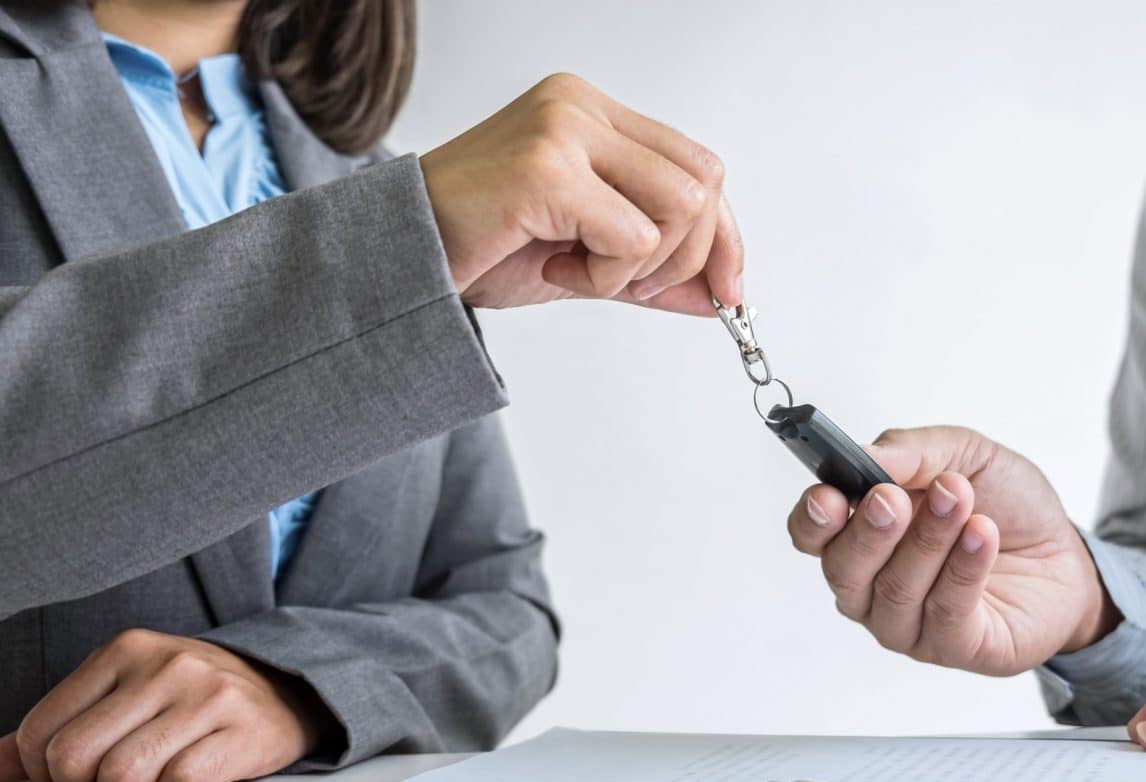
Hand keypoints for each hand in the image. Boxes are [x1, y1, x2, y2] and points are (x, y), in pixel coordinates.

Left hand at [0, 630, 325, 781]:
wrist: (286, 691)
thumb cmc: (192, 698)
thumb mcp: (124, 692)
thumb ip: (59, 724)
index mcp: (125, 650)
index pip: (42, 731)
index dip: (48, 770)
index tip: (79, 771)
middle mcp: (165, 666)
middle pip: (75, 759)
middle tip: (114, 779)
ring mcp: (208, 697)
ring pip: (124, 778)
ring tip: (158, 771)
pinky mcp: (244, 733)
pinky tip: (197, 769)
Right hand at [420, 73, 742, 314]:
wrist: (403, 260)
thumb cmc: (483, 249)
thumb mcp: (589, 262)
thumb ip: (655, 272)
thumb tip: (722, 297)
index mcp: (593, 114)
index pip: (698, 166)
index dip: (723, 236)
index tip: (728, 292)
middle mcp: (581, 107)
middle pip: (703, 183)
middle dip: (686, 256)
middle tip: (627, 285)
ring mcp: (564, 130)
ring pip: (680, 206)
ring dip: (640, 267)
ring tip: (579, 272)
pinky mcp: (547, 168)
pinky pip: (632, 237)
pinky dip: (604, 277)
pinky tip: (554, 271)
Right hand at [784, 426, 1118, 676]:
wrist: (1067, 552)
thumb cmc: (1007, 507)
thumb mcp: (964, 454)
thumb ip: (912, 451)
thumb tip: (868, 454)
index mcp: (862, 536)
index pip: (812, 537)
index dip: (813, 520)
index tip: (829, 495)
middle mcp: (874, 587)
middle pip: (845, 570)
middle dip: (869, 530)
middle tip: (894, 498)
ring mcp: (911, 624)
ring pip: (897, 591)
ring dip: (928, 539)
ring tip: (958, 497)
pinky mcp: (957, 647)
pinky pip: (947, 612)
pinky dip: (964, 569)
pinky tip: (982, 535)